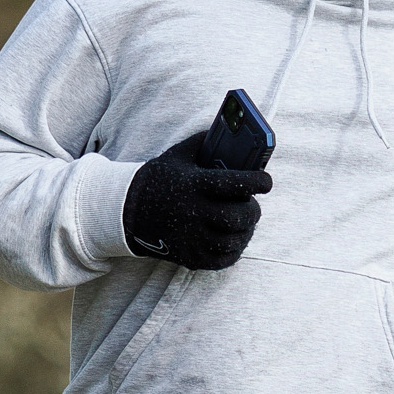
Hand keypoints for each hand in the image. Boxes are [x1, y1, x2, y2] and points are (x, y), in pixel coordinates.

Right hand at [122, 133, 269, 270]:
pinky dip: (235, 249)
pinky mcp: (189, 257)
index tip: (266, 182)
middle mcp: (192, 213)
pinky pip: (223, 260)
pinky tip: (234, 238)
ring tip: (244, 222)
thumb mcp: (179, 155)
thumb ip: (206, 142)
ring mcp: (190, 238)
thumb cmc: (160, 178)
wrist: (127, 210)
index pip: (234, 184)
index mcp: (193, 184)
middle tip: (252, 205)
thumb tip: (236, 134)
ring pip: (233, 240)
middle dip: (252, 210)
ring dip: (246, 231)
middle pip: (236, 216)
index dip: (257, 182)